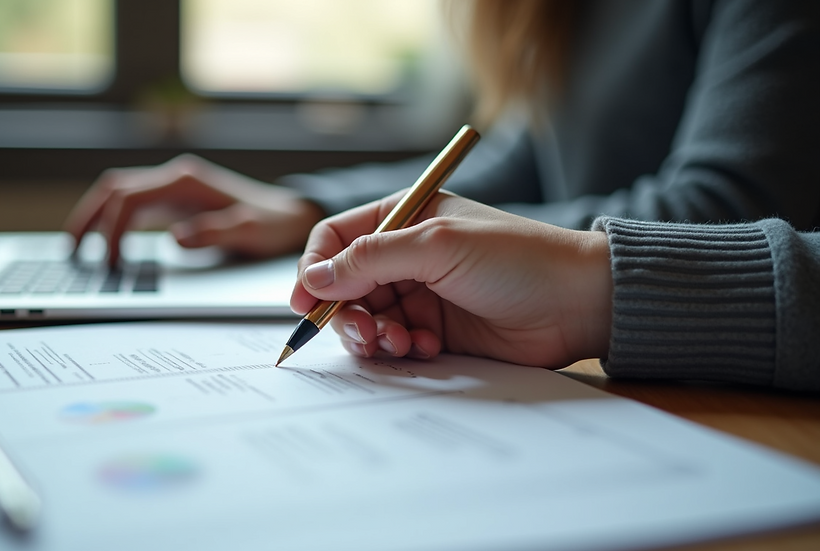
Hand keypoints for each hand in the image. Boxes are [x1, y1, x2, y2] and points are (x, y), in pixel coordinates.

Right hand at [64, 154, 324, 264]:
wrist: (293, 215)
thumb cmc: (274, 224)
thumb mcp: (251, 232)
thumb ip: (215, 232)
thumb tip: (174, 237)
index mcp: (187, 183)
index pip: (130, 200)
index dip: (112, 231)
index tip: (109, 262)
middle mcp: (176, 179)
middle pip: (115, 189)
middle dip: (89, 218)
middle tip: (71, 251)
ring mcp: (175, 188)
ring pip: (120, 193)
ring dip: (96, 216)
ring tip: (78, 247)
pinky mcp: (178, 200)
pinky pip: (135, 205)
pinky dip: (114, 220)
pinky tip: (107, 243)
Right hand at [289, 192, 612, 367]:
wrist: (578, 302)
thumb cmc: (519, 257)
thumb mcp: (438, 245)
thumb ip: (371, 258)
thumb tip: (315, 276)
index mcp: (404, 217)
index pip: (336, 239)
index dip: (315, 268)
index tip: (306, 300)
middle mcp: (406, 256)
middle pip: (344, 286)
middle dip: (345, 312)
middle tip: (363, 332)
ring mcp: (420, 295)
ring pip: (366, 320)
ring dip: (374, 336)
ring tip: (402, 342)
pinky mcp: (435, 331)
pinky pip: (395, 345)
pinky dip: (402, 351)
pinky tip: (429, 348)